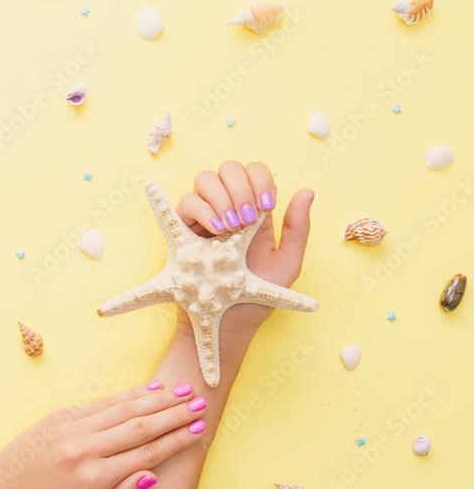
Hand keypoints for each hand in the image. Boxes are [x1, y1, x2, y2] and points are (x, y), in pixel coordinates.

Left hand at [0, 381, 207, 488]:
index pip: (146, 454)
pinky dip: (129, 395)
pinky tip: (150, 390)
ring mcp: (73, 426)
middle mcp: (86, 447)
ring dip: (157, 399)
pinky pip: (103, 402)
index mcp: (95, 476)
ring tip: (183, 391)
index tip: (199, 430)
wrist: (3, 488)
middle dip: (174, 414)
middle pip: (140, 426)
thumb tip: (153, 475)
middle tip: (200, 403)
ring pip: (124, 408)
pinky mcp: (62, 414)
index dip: (176, 440)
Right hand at [175, 161, 313, 340]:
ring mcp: (204, 215)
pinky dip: (202, 209)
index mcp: (254, 211)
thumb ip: (298, 228)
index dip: (260, 179)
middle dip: (241, 187)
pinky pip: (187, 201)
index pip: (255, 173)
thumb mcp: (287, 263)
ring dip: (221, 197)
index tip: (266, 205)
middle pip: (229, 168)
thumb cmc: (255, 295)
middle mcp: (228, 207)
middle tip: (247, 218)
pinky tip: (216, 230)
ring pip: (206, 179)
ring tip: (230, 226)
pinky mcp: (182, 228)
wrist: (226, 320)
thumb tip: (307, 191)